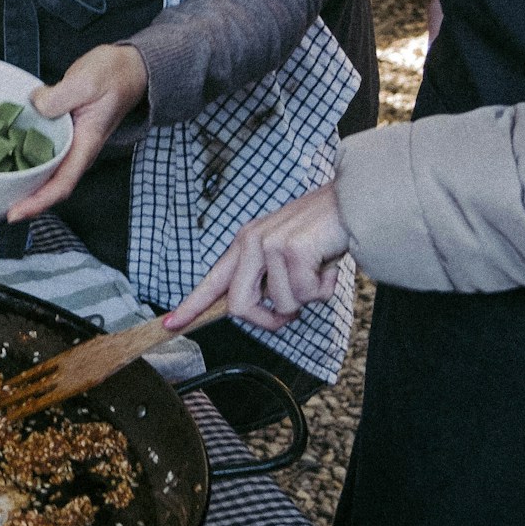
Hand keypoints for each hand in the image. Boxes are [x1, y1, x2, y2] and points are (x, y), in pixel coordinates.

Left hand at [6, 43, 148, 220]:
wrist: (126, 69)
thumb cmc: (112, 75)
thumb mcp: (87, 81)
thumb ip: (60, 96)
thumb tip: (35, 107)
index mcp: (86, 145)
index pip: (62, 185)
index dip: (38, 203)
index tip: (15, 213)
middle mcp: (76, 152)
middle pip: (49, 188)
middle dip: (23, 202)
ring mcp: (68, 145)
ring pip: (43, 174)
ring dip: (20, 185)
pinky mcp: (60, 135)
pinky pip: (39, 155)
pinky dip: (20, 161)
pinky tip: (1, 160)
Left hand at [164, 182, 351, 335]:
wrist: (353, 202)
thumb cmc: (323, 230)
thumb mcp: (286, 252)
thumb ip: (269, 279)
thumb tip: (268, 312)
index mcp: (246, 243)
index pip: (212, 280)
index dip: (191, 306)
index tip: (171, 324)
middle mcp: (252, 242)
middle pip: (239, 306)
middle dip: (268, 321)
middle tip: (288, 317)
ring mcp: (270, 245)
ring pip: (281, 305)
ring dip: (308, 298)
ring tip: (318, 272)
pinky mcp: (292, 250)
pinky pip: (304, 295)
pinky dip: (324, 288)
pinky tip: (328, 265)